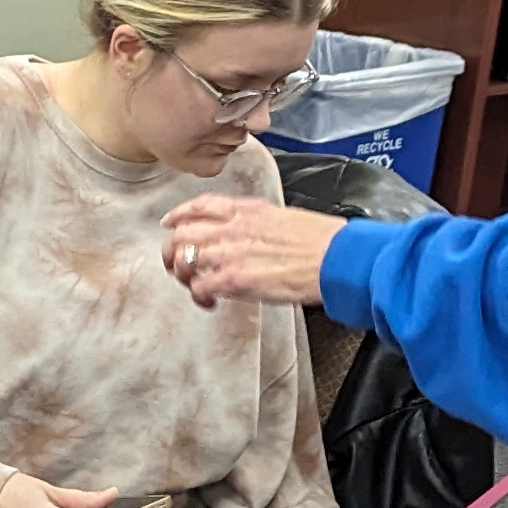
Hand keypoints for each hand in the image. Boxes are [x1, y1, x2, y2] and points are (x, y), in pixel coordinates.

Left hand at [162, 195, 334, 309]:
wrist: (336, 257)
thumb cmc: (322, 241)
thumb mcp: (285, 217)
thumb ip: (260, 223)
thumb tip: (252, 234)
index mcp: (247, 210)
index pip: (200, 205)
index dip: (179, 215)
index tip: (171, 222)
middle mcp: (233, 227)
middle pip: (182, 233)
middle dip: (173, 250)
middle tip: (176, 264)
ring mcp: (231, 252)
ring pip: (184, 259)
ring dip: (183, 275)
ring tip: (194, 286)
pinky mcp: (234, 278)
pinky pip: (200, 286)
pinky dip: (199, 296)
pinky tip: (209, 302)